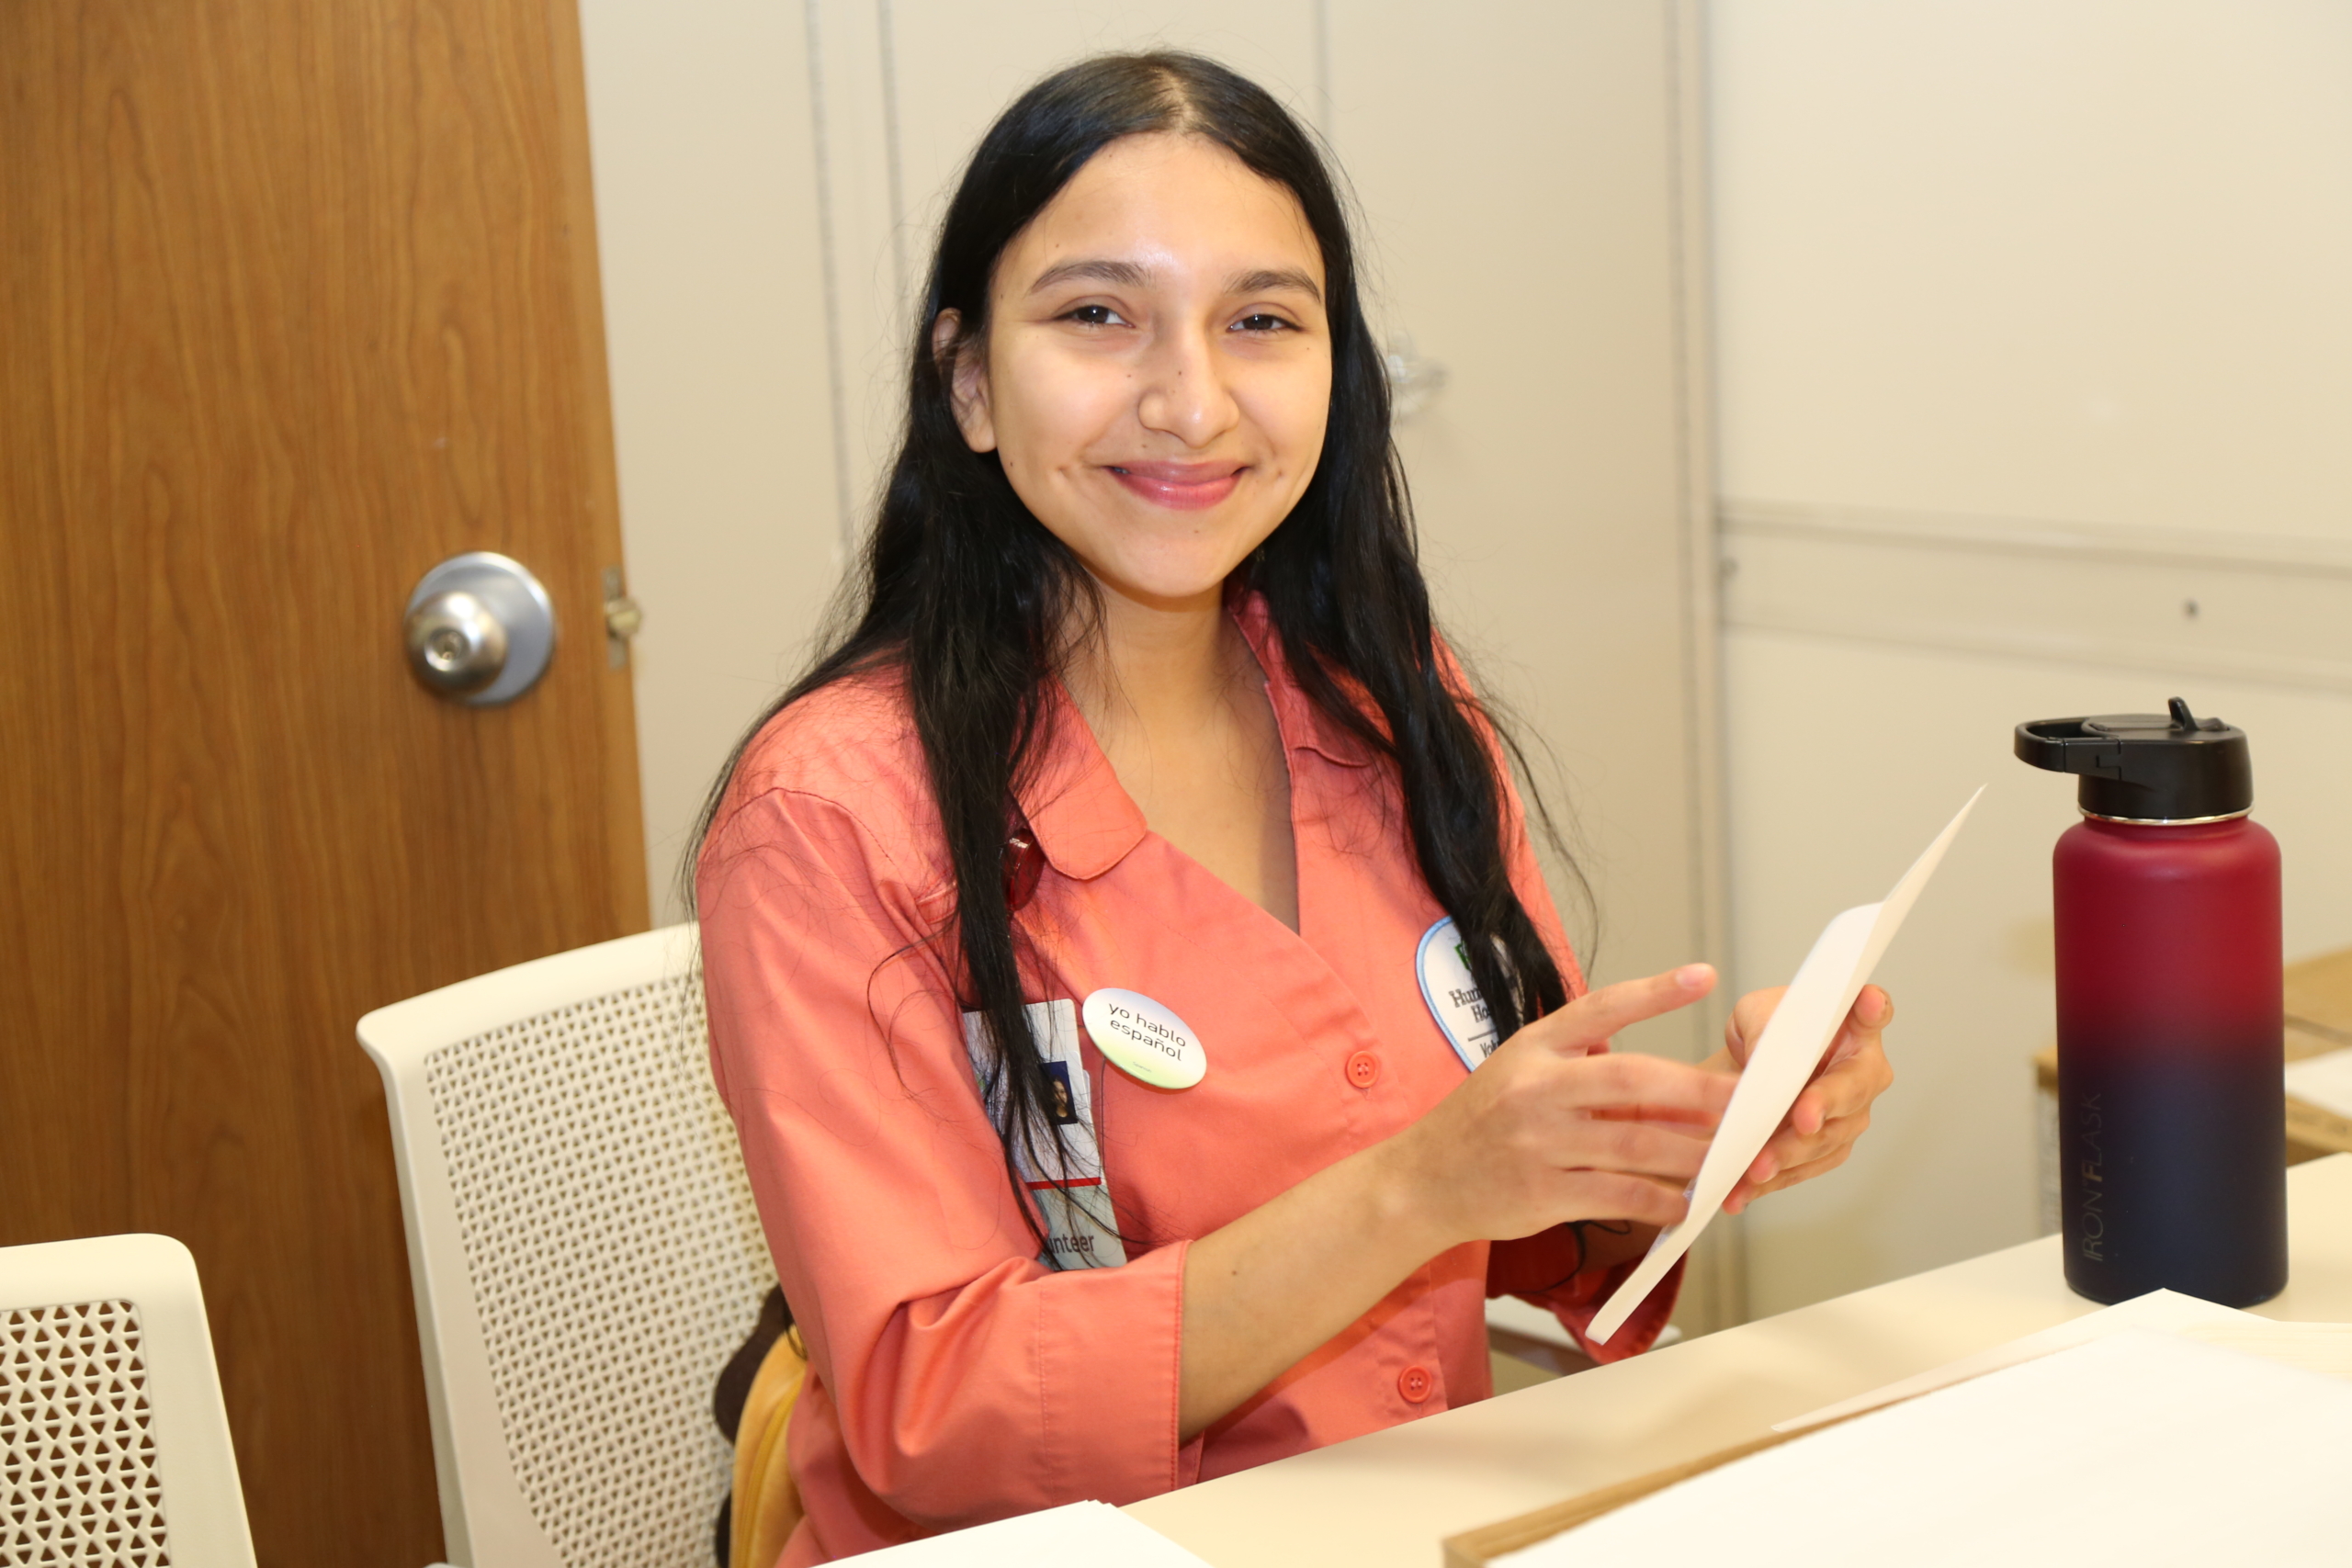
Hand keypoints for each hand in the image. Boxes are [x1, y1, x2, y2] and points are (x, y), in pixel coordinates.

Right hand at [1381, 964, 1737, 1248]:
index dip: (1655, 992)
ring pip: (1636, 1143)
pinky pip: (1619, 1196)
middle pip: (1633, 1079)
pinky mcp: (1543, 1192)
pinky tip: (1685, 1202)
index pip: (1601, 1008)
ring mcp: (1539, 1141)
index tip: (1704, 976)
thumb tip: (1660, 1076)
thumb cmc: (1479, 1125)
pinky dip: (1661, 1200)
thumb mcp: (1518, 1072)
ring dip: (1694, 1152)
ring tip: (1734, 1157)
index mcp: (1534, 1048)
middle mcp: (1536, 1088)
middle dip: (1699, 1090)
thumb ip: (1579, 1065)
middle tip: (1748, 1099)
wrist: (1422, 1182)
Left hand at [1712, 984, 1894, 1213]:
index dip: (1874, 1008)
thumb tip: (1765, 1059)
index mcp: (1850, 1026)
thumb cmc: (1764, 1035)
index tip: (1868, 1001)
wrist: (1746, 1074)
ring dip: (1789, 1155)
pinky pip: (1804, 1168)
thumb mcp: (1754, 1016)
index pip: (1874, 1012)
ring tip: (1756, 1167)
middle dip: (1824, 1105)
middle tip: (1802, 1119)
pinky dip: (1771, 1180)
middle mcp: (1860, 1071)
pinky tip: (1743, 1189)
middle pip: (1851, 1089)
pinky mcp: (1829, 1148)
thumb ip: (1764, 1029)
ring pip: (1826, 1138)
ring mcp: (1849, 1114)